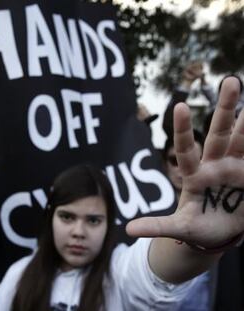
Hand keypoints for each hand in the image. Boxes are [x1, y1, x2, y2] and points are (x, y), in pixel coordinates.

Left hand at [127, 77, 243, 247]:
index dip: (183, 129)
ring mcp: (235, 168)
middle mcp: (215, 166)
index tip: (180, 106)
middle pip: (219, 134)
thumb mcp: (179, 228)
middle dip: (226, 109)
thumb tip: (126, 230)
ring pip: (242, 140)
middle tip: (230, 81)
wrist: (220, 234)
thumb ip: (157, 226)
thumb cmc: (198, 228)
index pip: (186, 149)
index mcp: (195, 175)